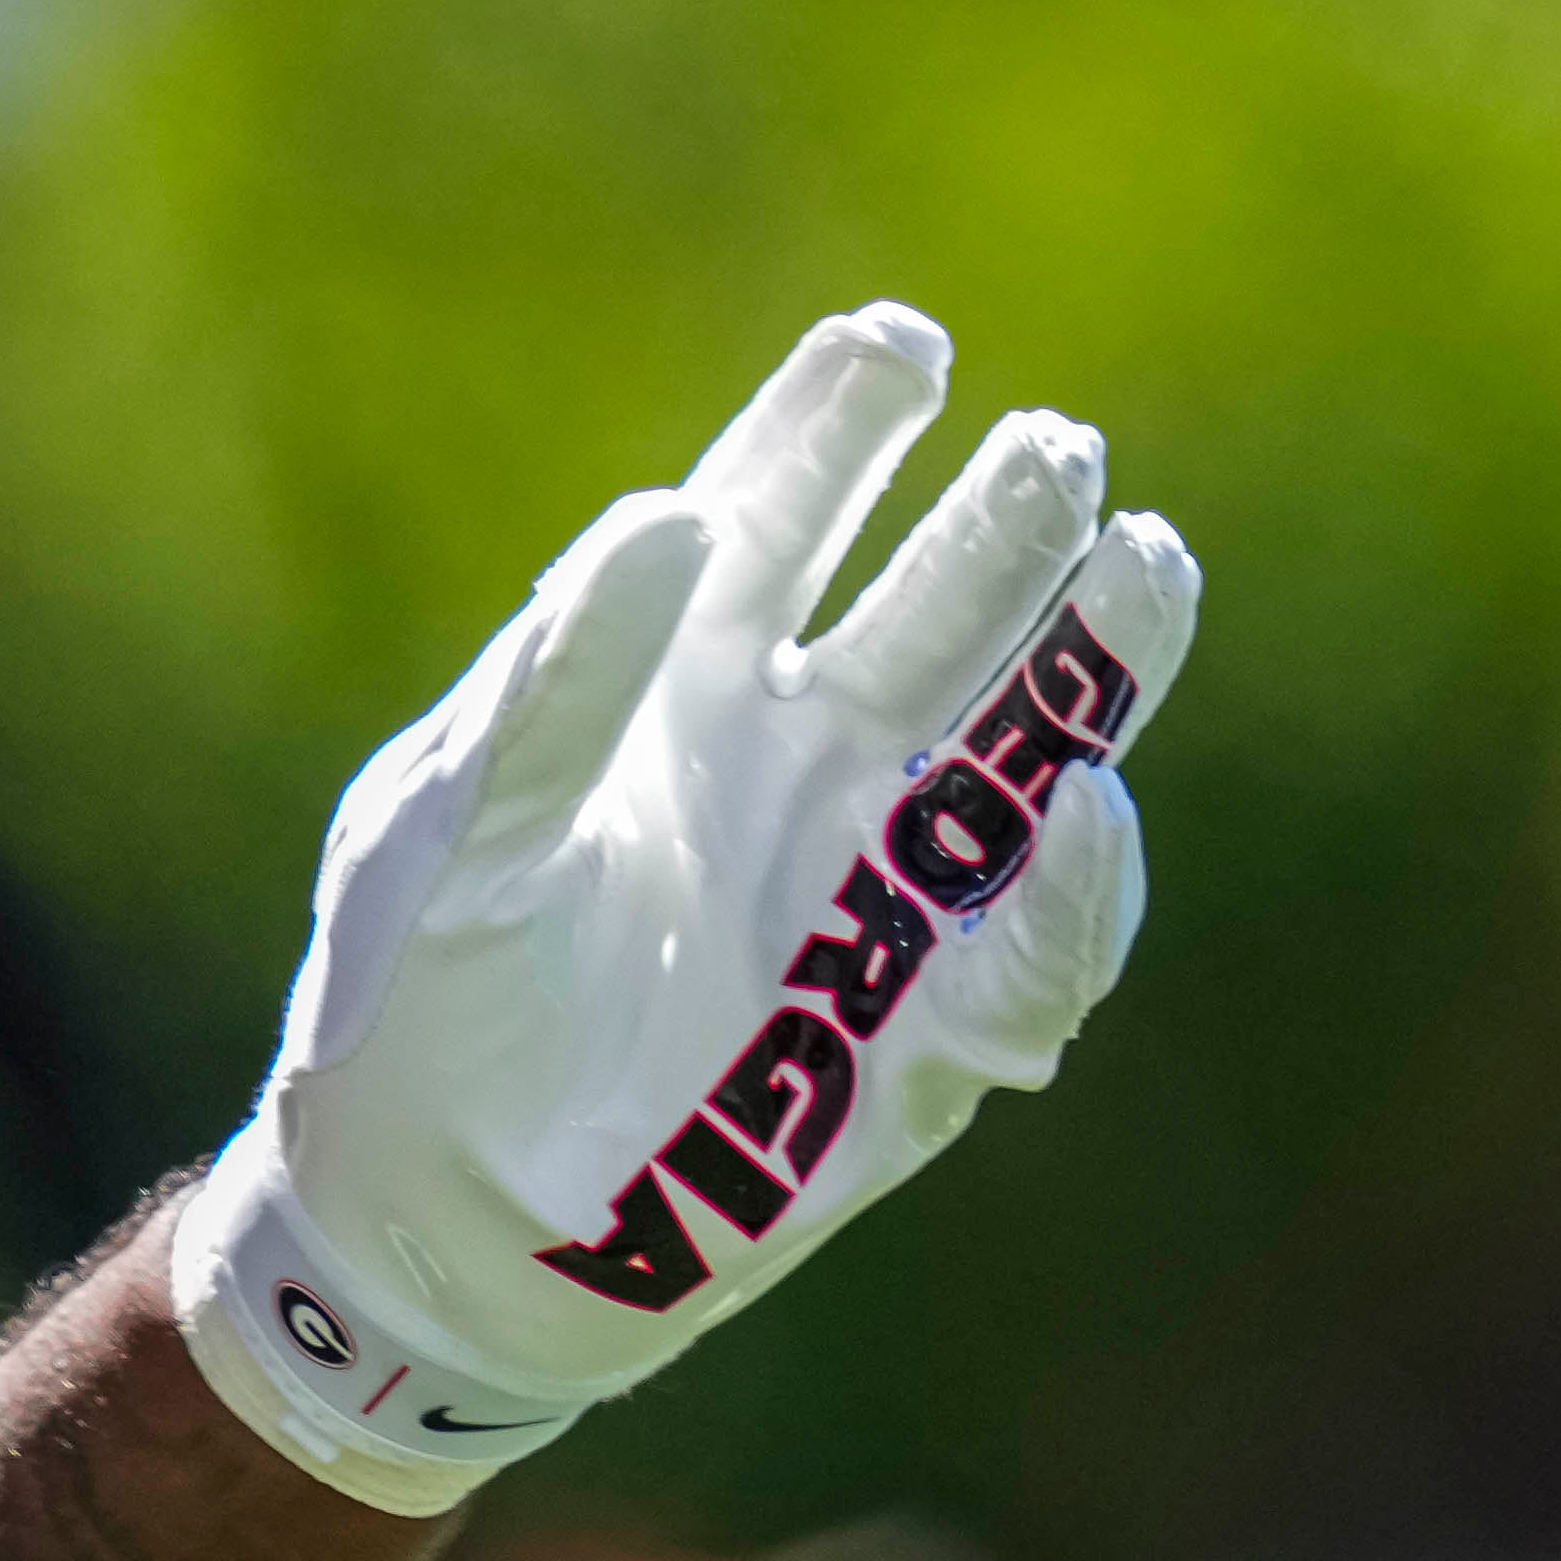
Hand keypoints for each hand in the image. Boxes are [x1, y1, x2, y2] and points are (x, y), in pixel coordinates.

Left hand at [172, 304, 1201, 1515]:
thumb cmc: (417, 998)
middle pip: (934, 604)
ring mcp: (872, 884)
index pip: (772, 512)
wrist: (428, 1219)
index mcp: (671, 681)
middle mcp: (792, 756)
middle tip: (1051, 448)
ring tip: (1143, 557)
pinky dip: (1072, 883)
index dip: (839, 423)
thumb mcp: (456, 823)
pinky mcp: (923, 1030)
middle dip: (1000, 523)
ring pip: (1026, 744)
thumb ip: (559, 680)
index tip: (897, 341)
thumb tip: (671, 514)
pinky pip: (1034, 946)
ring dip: (1091, 658)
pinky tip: (1079, 806)